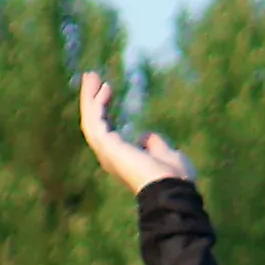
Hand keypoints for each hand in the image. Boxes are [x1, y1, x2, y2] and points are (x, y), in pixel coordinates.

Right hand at [73, 71, 193, 196]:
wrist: (172, 189)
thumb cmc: (174, 177)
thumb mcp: (166, 154)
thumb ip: (154, 144)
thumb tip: (145, 135)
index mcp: (123, 158)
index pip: (107, 129)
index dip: (104, 109)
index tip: (107, 89)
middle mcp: (110, 156)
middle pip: (94, 122)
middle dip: (92, 98)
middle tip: (91, 77)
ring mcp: (106, 151)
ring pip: (91, 120)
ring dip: (89, 97)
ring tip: (91, 75)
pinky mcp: (106, 145)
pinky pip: (96, 120)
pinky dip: (98, 103)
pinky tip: (105, 88)